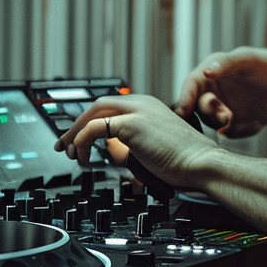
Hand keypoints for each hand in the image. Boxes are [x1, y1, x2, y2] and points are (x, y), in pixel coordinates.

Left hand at [55, 95, 217, 191]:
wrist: (202, 163)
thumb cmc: (186, 162)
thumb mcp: (155, 147)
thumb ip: (135, 145)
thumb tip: (116, 154)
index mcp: (149, 106)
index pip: (111, 107)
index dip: (91, 122)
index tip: (80, 139)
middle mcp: (142, 103)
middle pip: (98, 105)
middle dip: (76, 125)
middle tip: (64, 146)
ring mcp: (137, 111)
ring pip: (93, 113)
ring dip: (75, 133)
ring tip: (70, 153)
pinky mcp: (131, 124)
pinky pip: (94, 129)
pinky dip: (82, 142)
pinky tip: (83, 157)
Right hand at [174, 47, 266, 137]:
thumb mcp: (248, 60)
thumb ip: (226, 64)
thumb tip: (205, 72)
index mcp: (211, 74)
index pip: (190, 86)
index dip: (185, 98)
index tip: (183, 111)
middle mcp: (213, 93)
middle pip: (197, 108)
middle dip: (210, 113)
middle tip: (227, 115)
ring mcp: (222, 110)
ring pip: (211, 124)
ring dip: (225, 124)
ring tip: (245, 118)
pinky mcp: (234, 126)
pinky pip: (229, 135)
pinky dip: (241, 131)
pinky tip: (258, 122)